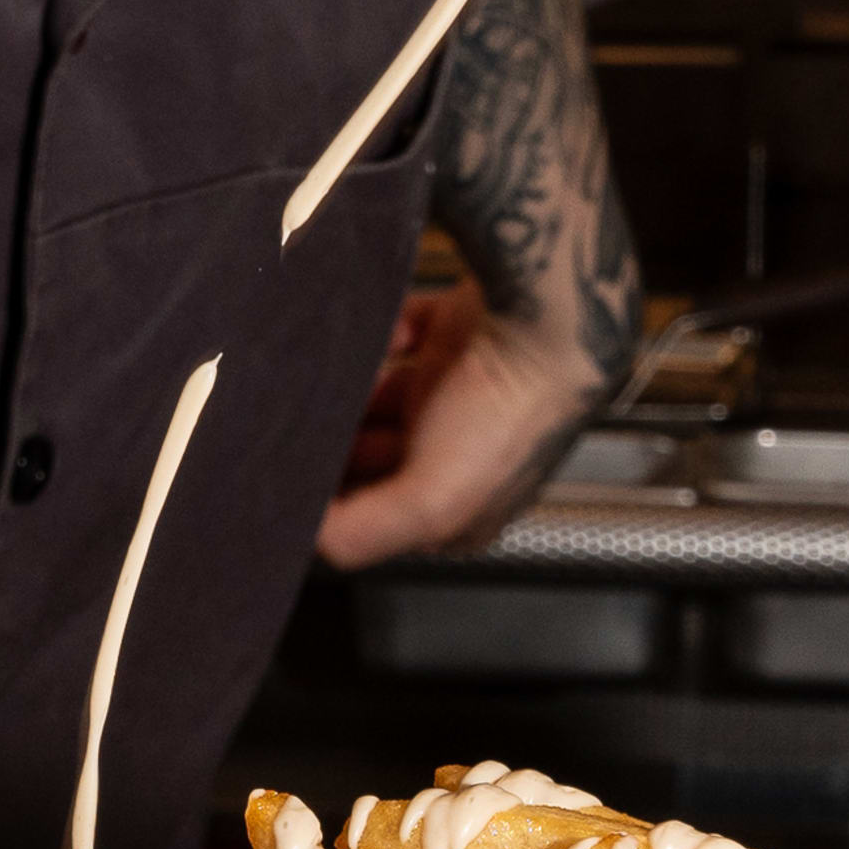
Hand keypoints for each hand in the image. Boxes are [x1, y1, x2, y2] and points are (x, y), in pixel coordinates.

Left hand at [318, 283, 600, 570]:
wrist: (547, 315)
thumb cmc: (509, 414)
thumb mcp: (430, 503)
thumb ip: (360, 532)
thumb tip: (305, 531)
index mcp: (461, 508)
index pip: (376, 516)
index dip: (336, 500)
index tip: (301, 476)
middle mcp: (459, 453)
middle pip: (370, 452)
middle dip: (342, 437)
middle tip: (313, 420)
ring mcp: (457, 392)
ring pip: (379, 394)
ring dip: (357, 384)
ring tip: (346, 374)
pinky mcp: (454, 335)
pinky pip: (397, 334)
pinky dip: (383, 334)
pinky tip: (390, 336)